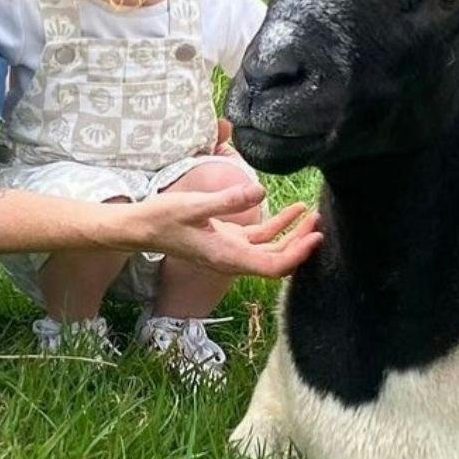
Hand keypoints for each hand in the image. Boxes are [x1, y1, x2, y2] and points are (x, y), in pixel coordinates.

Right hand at [122, 184, 321, 277]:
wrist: (138, 228)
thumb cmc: (162, 218)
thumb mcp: (193, 206)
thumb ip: (228, 200)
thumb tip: (261, 192)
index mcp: (227, 257)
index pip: (272, 267)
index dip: (297, 255)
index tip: (315, 237)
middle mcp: (232, 259)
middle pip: (277, 260)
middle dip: (300, 243)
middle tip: (320, 221)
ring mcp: (231, 250)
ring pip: (271, 249)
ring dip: (292, 235)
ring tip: (312, 215)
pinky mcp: (227, 240)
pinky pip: (259, 239)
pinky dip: (276, 227)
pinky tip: (292, 210)